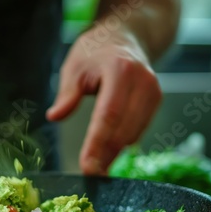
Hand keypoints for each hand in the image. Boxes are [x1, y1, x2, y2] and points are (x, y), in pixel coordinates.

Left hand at [46, 27, 161, 174]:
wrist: (126, 36)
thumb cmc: (96, 51)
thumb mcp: (75, 66)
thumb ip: (67, 94)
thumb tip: (54, 116)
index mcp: (120, 71)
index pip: (108, 115)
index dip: (97, 144)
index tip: (87, 167)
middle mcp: (143, 82)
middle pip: (123, 129)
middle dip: (105, 155)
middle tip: (89, 175)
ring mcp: (153, 92)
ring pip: (133, 134)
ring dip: (114, 153)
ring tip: (96, 167)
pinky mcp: (156, 101)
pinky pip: (139, 130)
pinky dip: (123, 143)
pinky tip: (108, 151)